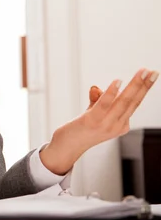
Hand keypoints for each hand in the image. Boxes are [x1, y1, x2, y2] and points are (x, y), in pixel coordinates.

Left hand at [40, 68, 157, 174]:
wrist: (67, 147)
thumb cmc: (81, 130)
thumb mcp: (92, 113)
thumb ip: (97, 101)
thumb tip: (96, 87)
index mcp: (121, 124)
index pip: (135, 103)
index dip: (144, 89)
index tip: (152, 74)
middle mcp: (117, 125)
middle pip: (133, 102)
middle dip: (144, 85)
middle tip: (153, 72)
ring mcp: (106, 124)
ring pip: (123, 102)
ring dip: (134, 86)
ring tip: (142, 72)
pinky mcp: (92, 121)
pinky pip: (104, 105)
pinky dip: (111, 93)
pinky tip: (118, 81)